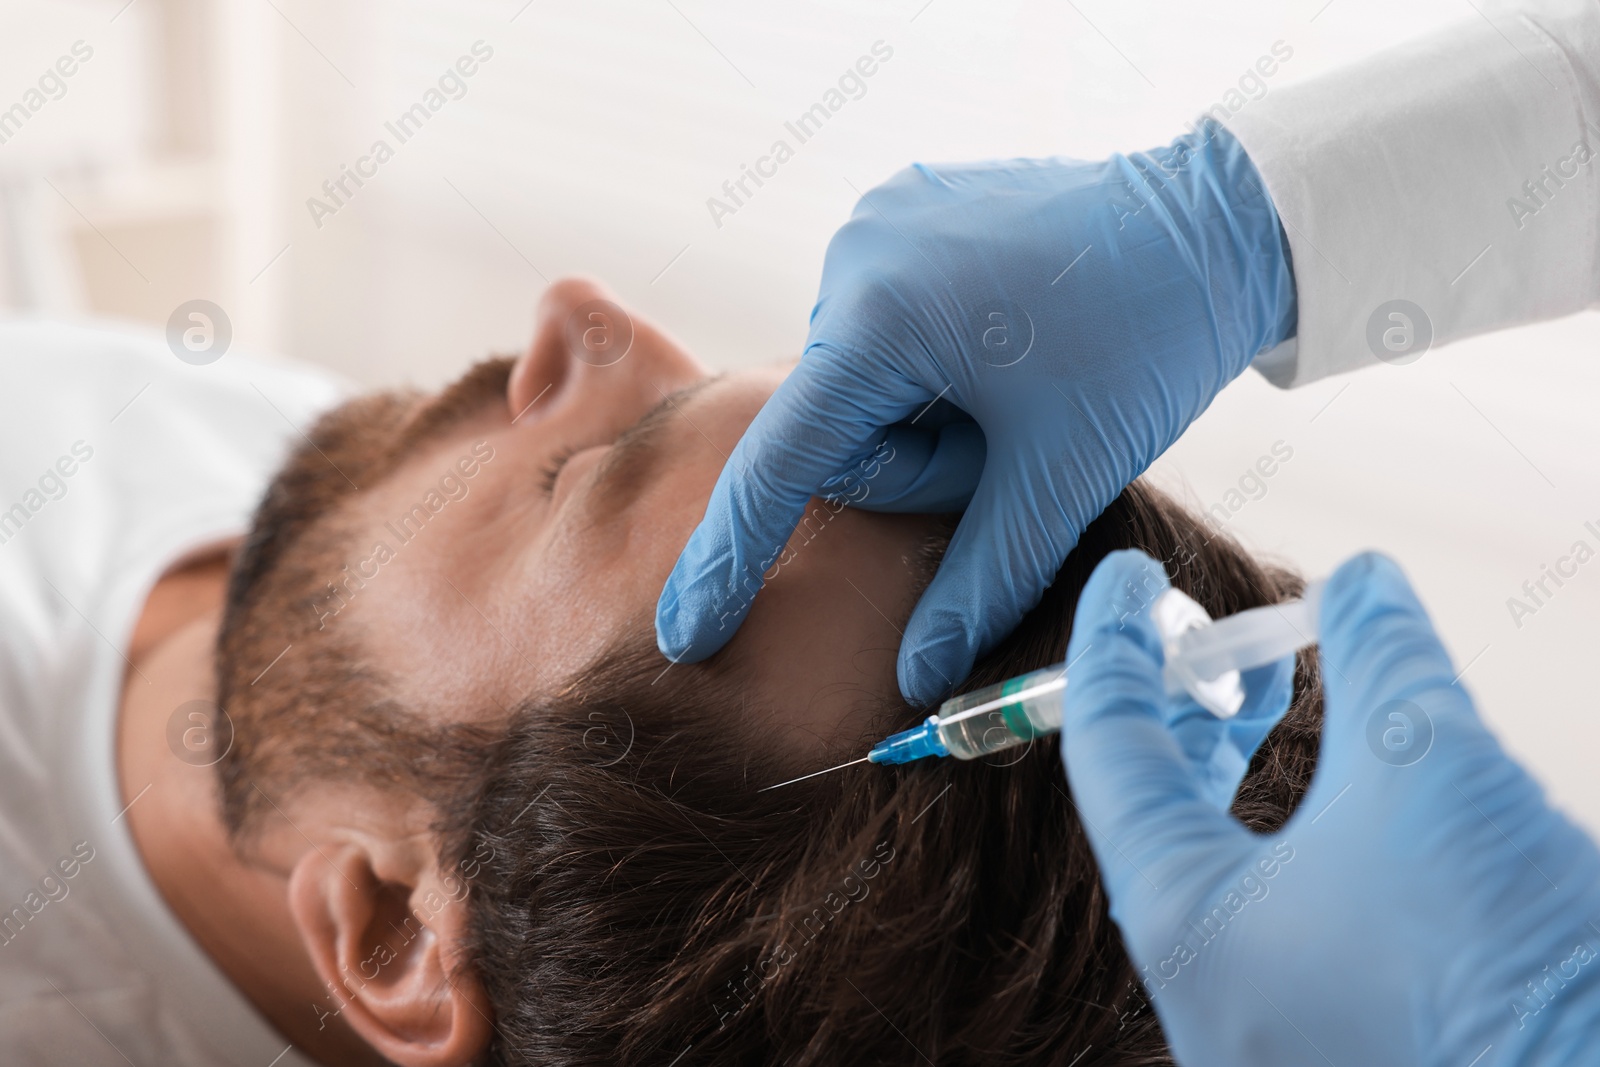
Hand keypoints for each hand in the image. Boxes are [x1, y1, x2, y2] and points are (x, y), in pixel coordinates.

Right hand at [656, 121, 1297, 704]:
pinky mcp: (902, 211)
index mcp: (880, 317)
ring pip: (862, 387)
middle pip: (837, 431)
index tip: (686, 638)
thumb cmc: (1149, 340)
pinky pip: (883, 329)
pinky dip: (934, 364)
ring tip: (1022, 381)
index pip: (782, 463)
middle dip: (919, 465)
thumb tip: (913, 679)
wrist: (1222, 221)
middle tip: (1013, 441)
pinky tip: (1009, 338)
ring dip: (932, 417)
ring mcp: (877, 222)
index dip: (730, 563)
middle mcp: (854, 256)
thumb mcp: (1061, 476)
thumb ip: (977, 581)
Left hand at [1062, 549, 1599, 1065]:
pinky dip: (1287, 828)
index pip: (1110, 749)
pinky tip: (1350, 782)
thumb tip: (1359, 579)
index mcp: (1181, 923)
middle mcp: (1199, 989)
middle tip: (1211, 628)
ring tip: (1282, 680)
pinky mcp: (1327, 1040)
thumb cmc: (1506, 956)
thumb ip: (1376, 652)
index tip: (1130, 575)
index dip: (1115, 642)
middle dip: (1183, 700)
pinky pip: (1271, 914)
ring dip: (1238, 758)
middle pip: (1155, 807)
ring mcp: (1261, 1028)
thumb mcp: (1432, 763)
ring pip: (1215, 861)